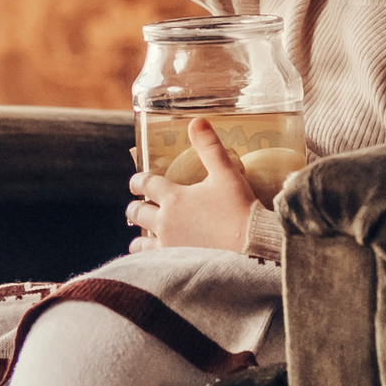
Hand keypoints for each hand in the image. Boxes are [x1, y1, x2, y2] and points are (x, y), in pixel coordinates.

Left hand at [125, 118, 255, 253]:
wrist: (251, 247)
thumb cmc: (240, 209)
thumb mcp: (226, 173)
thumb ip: (210, 147)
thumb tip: (197, 121)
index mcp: (173, 197)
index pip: (145, 184)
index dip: (138, 181)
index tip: (135, 182)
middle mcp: (164, 221)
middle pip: (137, 212)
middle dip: (134, 207)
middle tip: (136, 207)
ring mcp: (167, 245)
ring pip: (140, 241)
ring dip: (138, 236)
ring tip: (139, 238)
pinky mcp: (174, 264)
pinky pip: (151, 261)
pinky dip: (148, 257)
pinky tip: (152, 260)